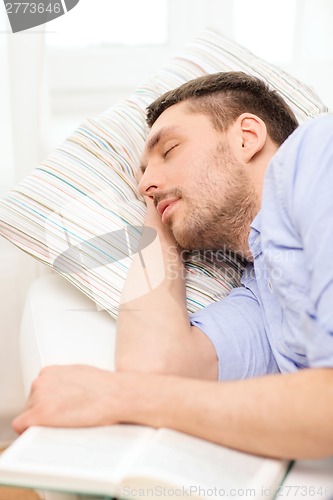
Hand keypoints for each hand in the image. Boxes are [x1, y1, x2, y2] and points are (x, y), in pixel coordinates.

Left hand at [12, 365, 128, 433]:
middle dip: (44, 411)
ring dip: (42, 421)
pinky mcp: (39, 414)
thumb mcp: (80, 375)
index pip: (37, 391)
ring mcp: (39, 397)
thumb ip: (65, 382)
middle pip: (31, 403)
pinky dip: (30, 431)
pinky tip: (45, 433)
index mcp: (49, 371)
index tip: (56, 410)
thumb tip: (63, 394)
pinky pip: (22, 425)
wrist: (116, 395)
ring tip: (63, 423)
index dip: (47, 403)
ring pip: (29, 415)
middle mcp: (41, 381)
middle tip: (63, 418)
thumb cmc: (104, 387)